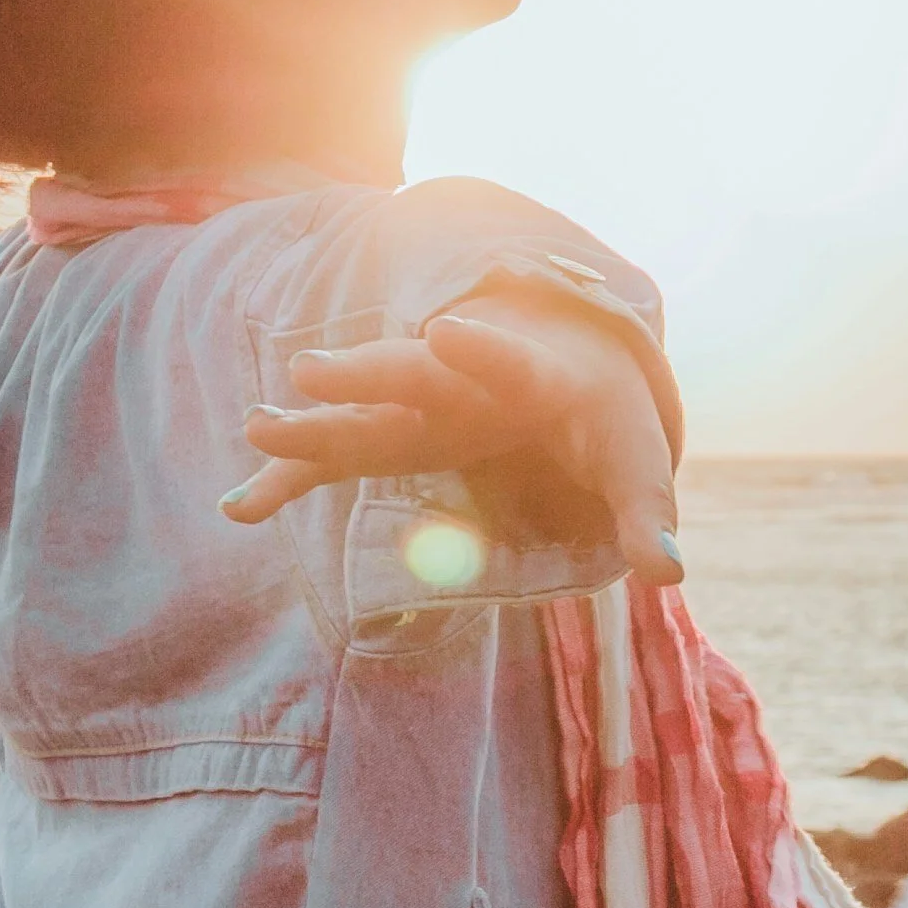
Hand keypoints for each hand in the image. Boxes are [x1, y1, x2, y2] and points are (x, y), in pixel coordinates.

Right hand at [220, 303, 682, 585]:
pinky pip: (337, 458)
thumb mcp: (635, 460)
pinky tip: (241, 507)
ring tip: (255, 427)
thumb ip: (647, 515)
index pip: (508, 361)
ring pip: (362, 412)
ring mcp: (422, 407)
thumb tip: (667, 574)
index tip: (448, 333)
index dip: (483, 351)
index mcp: (532, 377)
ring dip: (312, 423)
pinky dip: (293, 477)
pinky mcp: (397, 437)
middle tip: (308, 370)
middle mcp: (464, 381)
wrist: (567, 362)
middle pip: (410, 375)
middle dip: (364, 373)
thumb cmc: (605, 415)